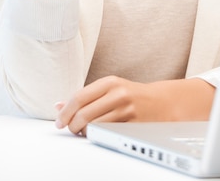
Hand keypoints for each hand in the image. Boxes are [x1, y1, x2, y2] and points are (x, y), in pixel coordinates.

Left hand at [54, 75, 214, 135]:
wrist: (161, 102)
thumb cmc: (131, 95)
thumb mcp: (109, 89)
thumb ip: (85, 96)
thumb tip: (58, 105)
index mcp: (110, 82)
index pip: (79, 97)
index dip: (65, 112)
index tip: (59, 121)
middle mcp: (118, 94)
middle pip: (84, 114)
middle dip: (72, 125)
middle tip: (69, 129)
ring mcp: (127, 110)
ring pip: (95, 126)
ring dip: (83, 133)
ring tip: (82, 132)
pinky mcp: (133, 125)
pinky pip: (108, 134)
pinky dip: (97, 137)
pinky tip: (96, 134)